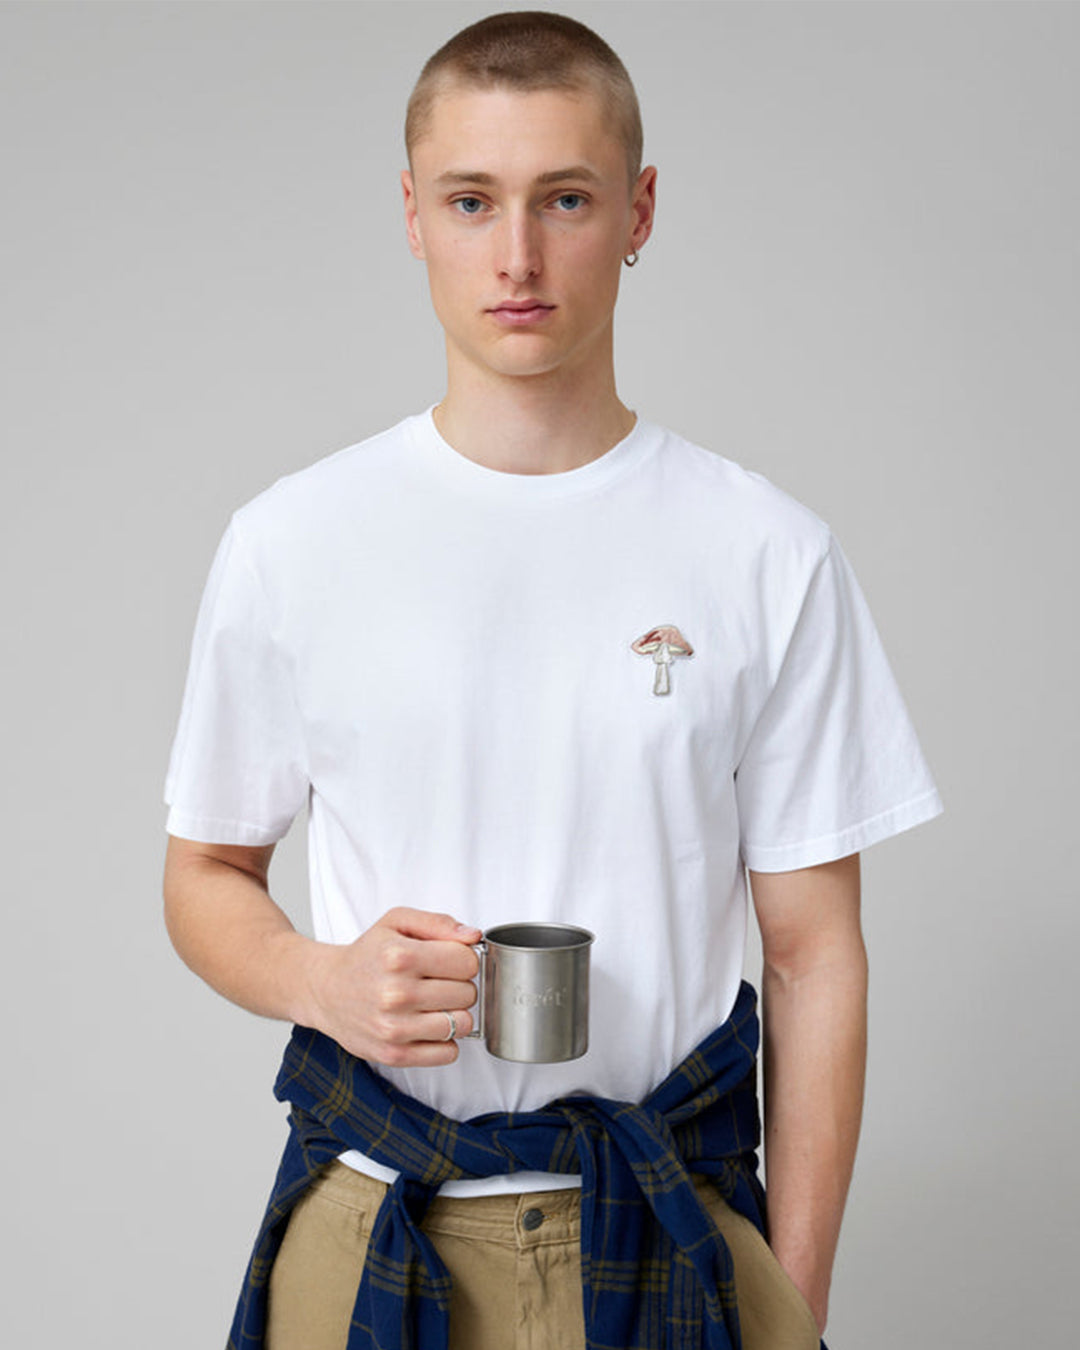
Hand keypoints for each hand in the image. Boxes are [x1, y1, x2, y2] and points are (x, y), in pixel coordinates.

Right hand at [304, 907, 481, 1066]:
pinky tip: (427, 1025)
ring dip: (454, 1014)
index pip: (467, 962)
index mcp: (400, 956)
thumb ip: (438, 923)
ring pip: (462, 1024)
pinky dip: (444, 1041)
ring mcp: (394, 1027)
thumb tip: (472, 936)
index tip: (449, 961)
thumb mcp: (396, 922)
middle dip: (459, 986)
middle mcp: (396, 993)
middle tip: (437, 982)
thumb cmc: (366, 955)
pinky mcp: (394, 1054)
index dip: (463, 959)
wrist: (326, 990)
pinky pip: (448, 1053)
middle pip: (468, 993)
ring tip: (433, 1004)